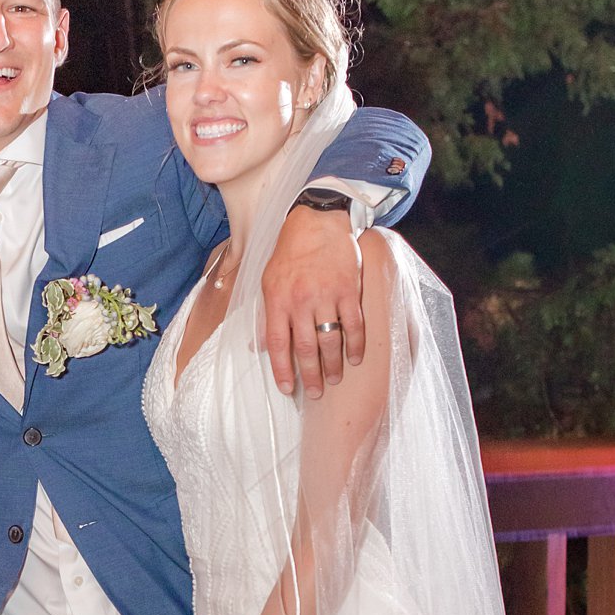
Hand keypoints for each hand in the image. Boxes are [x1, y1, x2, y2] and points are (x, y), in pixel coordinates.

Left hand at [263, 204, 364, 398]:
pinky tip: (355, 358)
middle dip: (310, 375)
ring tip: (333, 379)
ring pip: (330, 340)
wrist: (318, 222)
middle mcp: (301, 301)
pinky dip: (356, 344)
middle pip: (305, 348)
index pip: (277, 344)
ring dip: (333, 365)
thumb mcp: (269, 282)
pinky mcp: (349, 289)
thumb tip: (259, 347)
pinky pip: (354, 324)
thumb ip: (266, 315)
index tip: (287, 389)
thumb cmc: (290, 254)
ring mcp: (326, 296)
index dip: (282, 370)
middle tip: (314, 393)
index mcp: (277, 300)